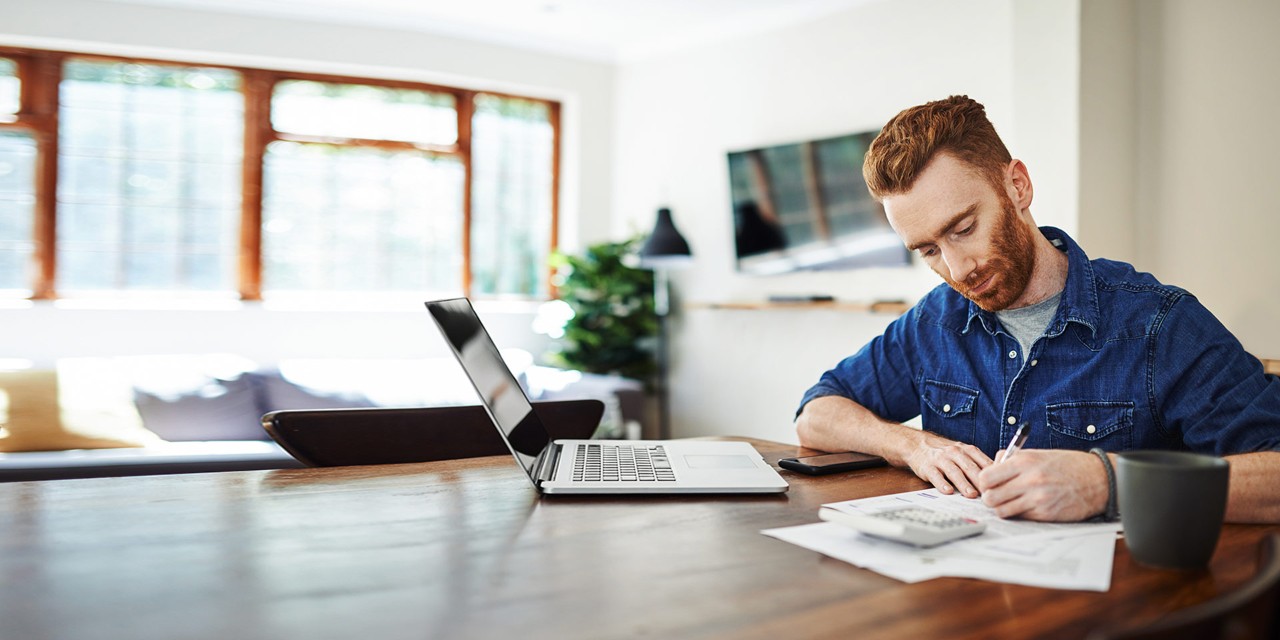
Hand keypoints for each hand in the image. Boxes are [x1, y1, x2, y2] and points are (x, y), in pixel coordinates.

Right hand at [903, 431, 992, 497]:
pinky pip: (935, 476)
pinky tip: (948, 491)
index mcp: (968, 450)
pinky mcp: (927, 467)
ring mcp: (941, 459)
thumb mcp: (964, 453)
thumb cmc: (945, 453)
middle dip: (981, 481)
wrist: (918, 444)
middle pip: (971, 468)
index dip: (994, 475)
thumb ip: (979, 465)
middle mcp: (955, 453)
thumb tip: (999, 481)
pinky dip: (942, 483)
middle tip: (990, 494)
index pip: (984, 462)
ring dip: (964, 484)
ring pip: (954, 472)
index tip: (1001, 487)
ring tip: (972, 495)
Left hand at [977, 449, 1106, 521]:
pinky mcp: (1046, 514)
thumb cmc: (1067, 465)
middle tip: (997, 495)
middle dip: (990, 498)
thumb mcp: (1037, 454)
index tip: (989, 484)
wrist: (1099, 479)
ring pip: (1001, 511)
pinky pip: (1020, 517)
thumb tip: (991, 467)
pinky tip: (1029, 506)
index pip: (985, 477)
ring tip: (1011, 502)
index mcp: (1024, 462)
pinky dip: (1020, 514)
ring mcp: (1037, 499)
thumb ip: (1012, 459)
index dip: (983, 483)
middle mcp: (1029, 480)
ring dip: (1003, 508)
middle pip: (989, 497)